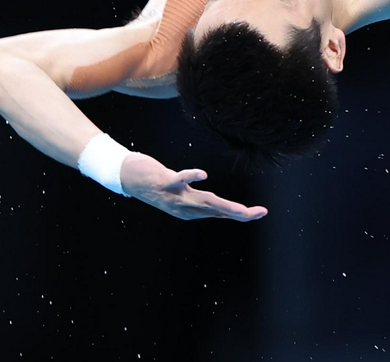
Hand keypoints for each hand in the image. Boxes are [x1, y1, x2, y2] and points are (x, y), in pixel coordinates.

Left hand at [118, 152, 267, 220]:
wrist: (127, 177)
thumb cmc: (155, 183)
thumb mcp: (180, 194)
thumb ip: (196, 200)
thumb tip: (215, 205)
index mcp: (190, 210)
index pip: (221, 213)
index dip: (241, 214)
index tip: (261, 213)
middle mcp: (184, 207)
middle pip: (216, 210)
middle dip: (239, 213)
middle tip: (259, 213)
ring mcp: (174, 196)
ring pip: (203, 201)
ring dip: (223, 205)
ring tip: (241, 209)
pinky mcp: (164, 181)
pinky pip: (180, 180)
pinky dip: (191, 178)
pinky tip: (204, 174)